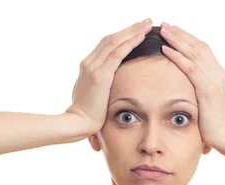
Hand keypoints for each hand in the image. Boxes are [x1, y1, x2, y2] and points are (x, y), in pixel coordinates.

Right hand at [65, 19, 152, 135]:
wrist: (77, 123)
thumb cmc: (86, 116)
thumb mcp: (92, 96)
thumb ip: (99, 87)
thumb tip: (107, 88)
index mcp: (87, 67)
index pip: (106, 45)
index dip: (122, 36)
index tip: (136, 30)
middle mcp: (89, 63)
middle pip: (111, 39)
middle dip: (130, 29)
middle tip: (145, 21)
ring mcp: (93, 68)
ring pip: (115, 42)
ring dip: (133, 31)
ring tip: (147, 24)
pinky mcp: (100, 76)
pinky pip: (117, 54)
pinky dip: (130, 43)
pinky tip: (141, 37)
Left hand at [159, 23, 224, 150]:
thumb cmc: (217, 126)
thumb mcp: (210, 104)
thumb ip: (203, 93)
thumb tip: (192, 92)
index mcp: (219, 76)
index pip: (203, 50)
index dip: (188, 39)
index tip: (174, 31)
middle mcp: (218, 74)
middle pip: (198, 46)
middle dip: (181, 34)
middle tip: (165, 25)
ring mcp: (214, 80)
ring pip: (194, 52)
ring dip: (177, 40)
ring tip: (162, 30)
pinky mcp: (207, 90)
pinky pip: (190, 68)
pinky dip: (177, 56)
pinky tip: (165, 49)